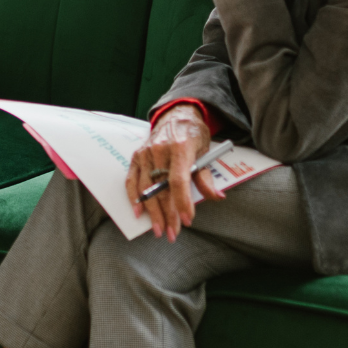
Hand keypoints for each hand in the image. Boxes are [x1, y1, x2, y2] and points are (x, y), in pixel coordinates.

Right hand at [124, 104, 222, 240]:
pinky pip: (131, 180)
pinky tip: (138, 213)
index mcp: (180, 148)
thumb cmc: (193, 134)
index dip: (182, 202)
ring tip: (158, 229)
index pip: (178, 180)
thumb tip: (216, 197)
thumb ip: (206, 177)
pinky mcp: (136, 156)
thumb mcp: (206, 152)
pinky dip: (133, 198)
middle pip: (161, 189)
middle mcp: (160, 150)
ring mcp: (146, 153)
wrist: (177, 114)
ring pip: (145, 188)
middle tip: (172, 233)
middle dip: (167, 214)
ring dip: (151, 212)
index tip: (186, 220)